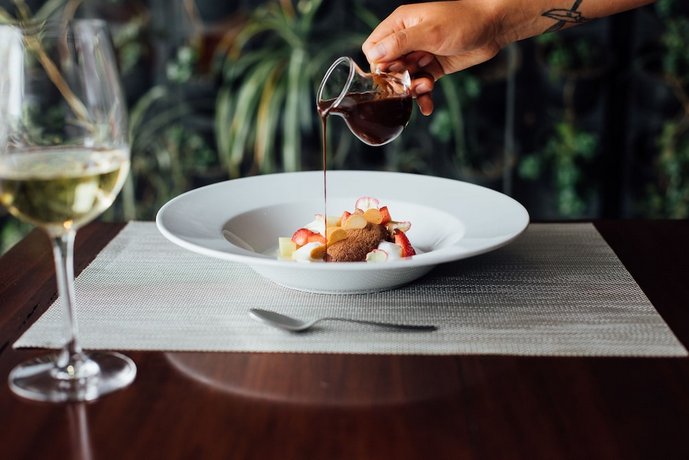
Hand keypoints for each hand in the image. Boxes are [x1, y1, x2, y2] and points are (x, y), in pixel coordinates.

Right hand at [362, 1, 502, 114]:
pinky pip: (419, 86)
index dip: (379, 64)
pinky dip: (423, 97)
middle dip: (398, 79)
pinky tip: (427, 106)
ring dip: (412, 89)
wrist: (493, 27)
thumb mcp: (430, 32)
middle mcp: (406, 40)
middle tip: (413, 81)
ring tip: (427, 87)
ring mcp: (419, 55)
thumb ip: (400, 43)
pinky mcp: (432, 68)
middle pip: (387, 68)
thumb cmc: (463, 21)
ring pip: (403, 80)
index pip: (373, 48)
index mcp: (399, 24)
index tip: (393, 72)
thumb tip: (373, 56)